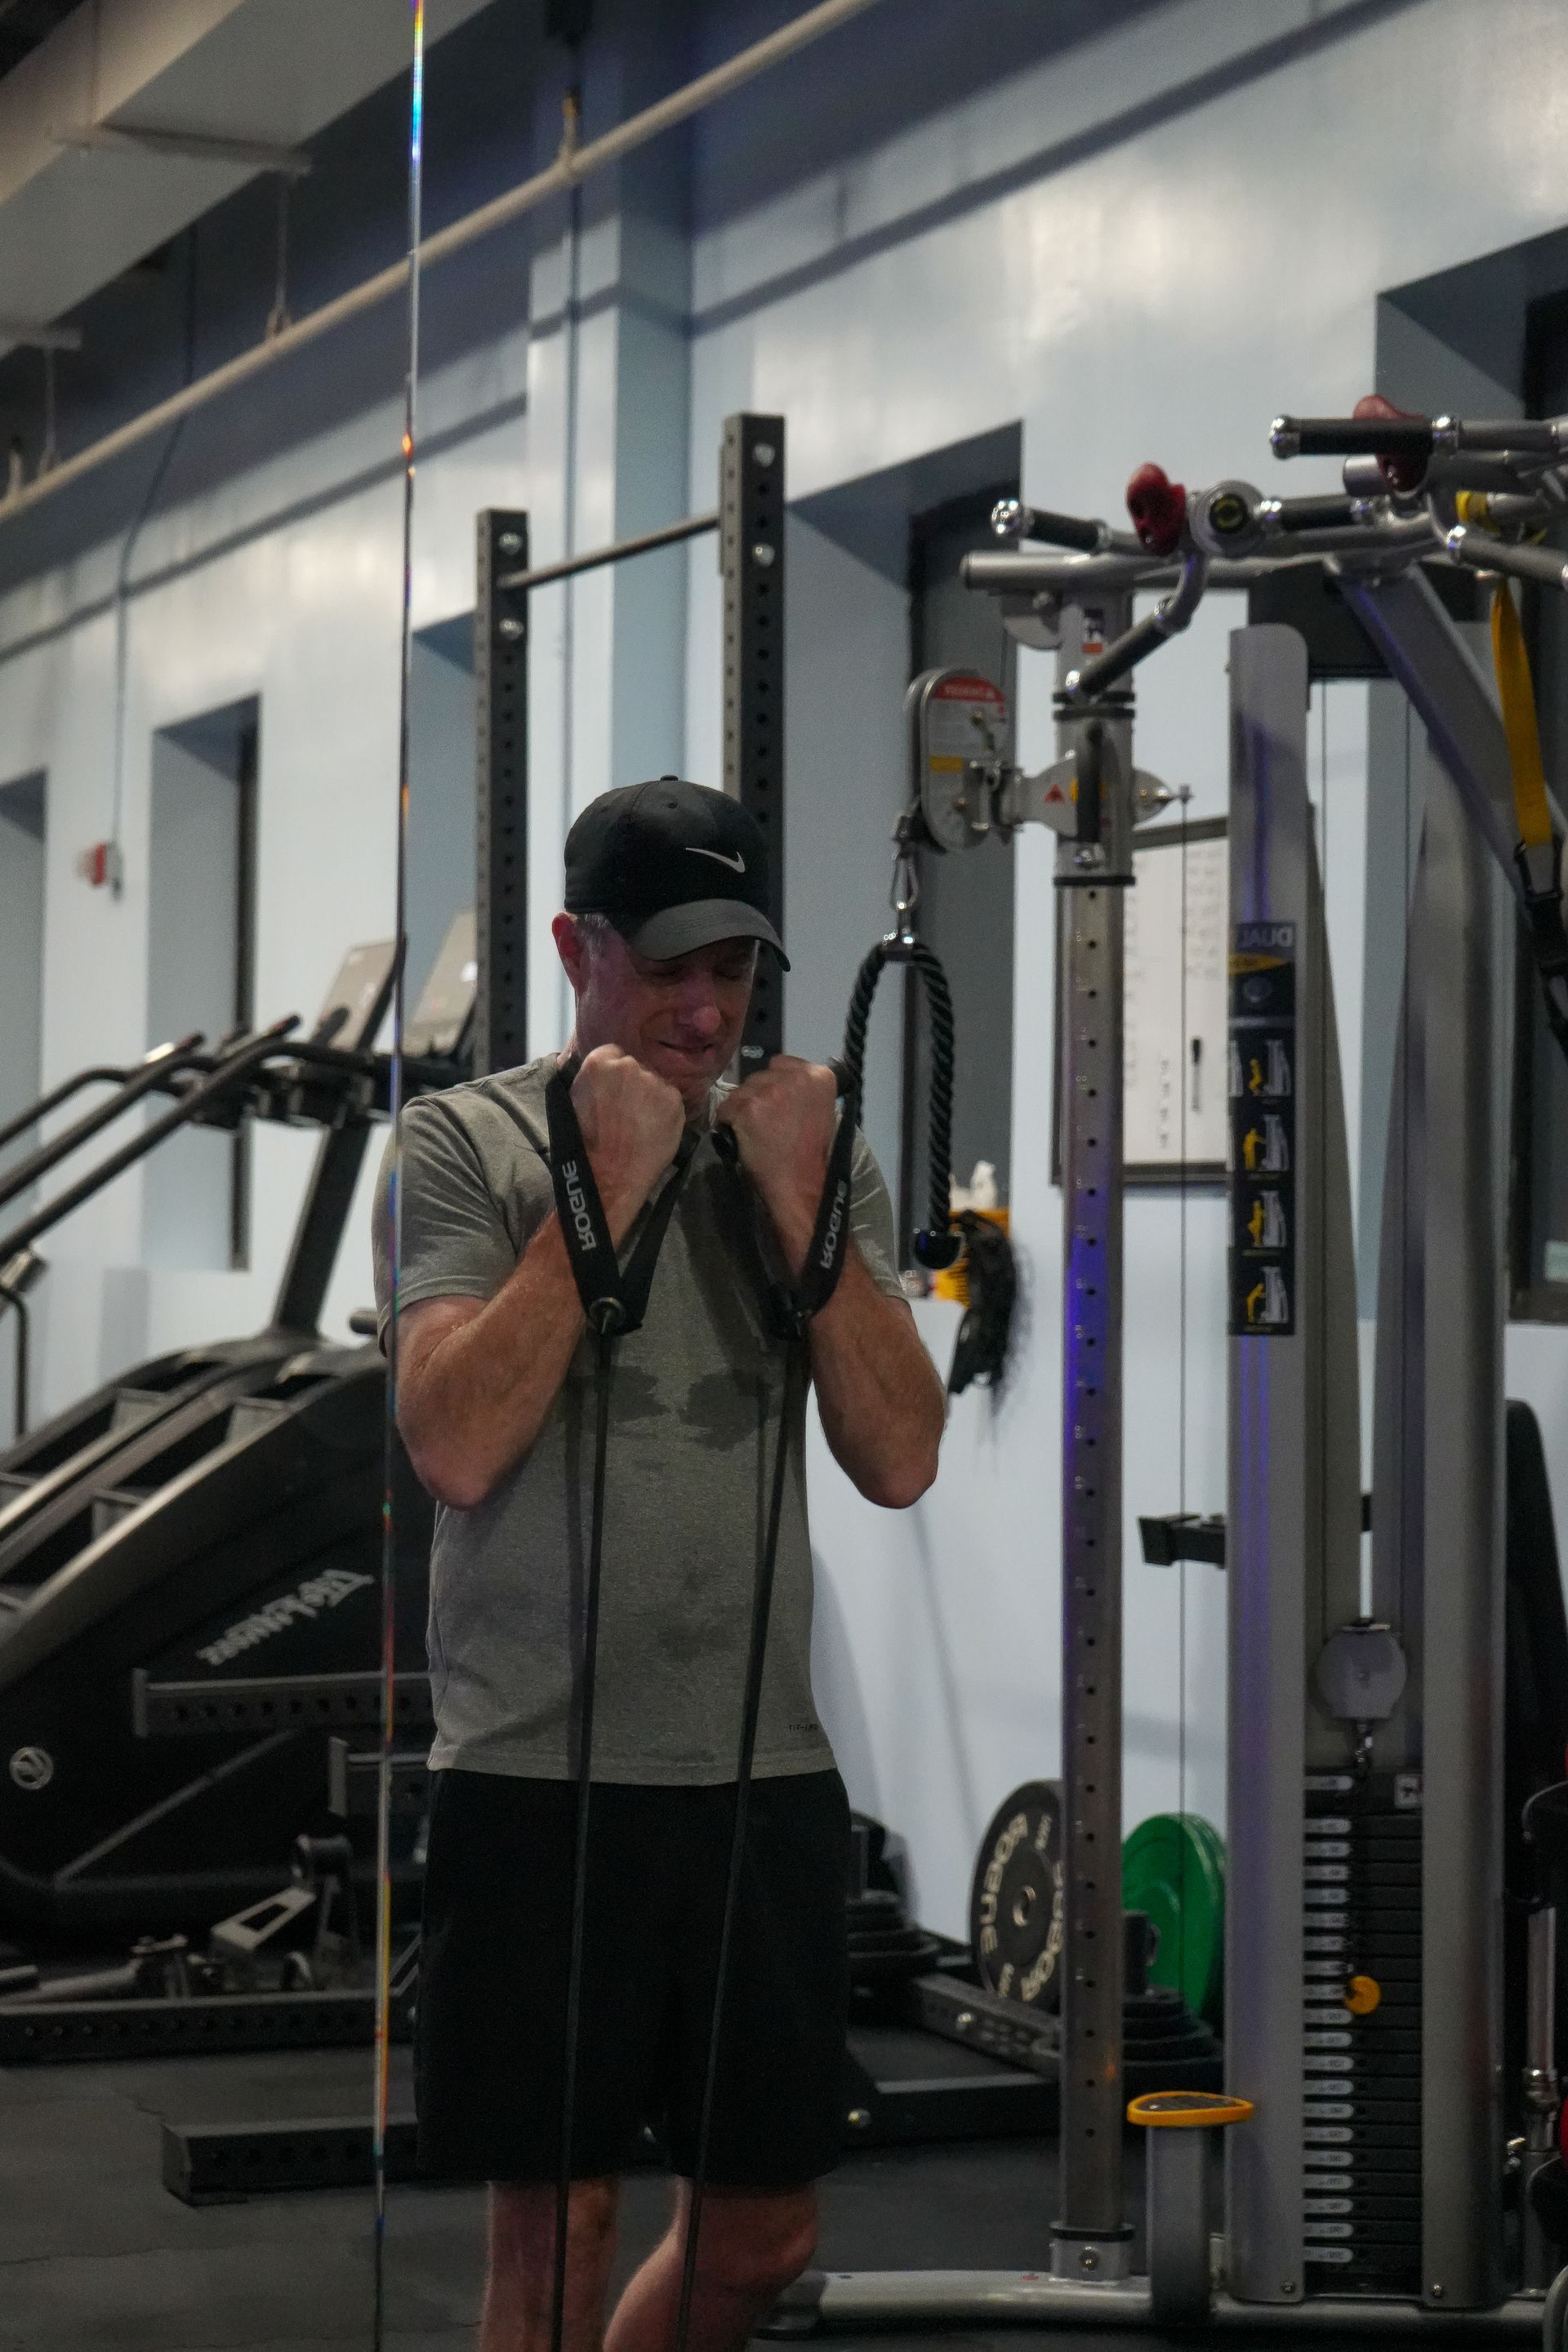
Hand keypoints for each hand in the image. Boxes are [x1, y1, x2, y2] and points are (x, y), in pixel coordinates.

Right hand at [570, 1046, 684, 1226]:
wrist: (609, 1174)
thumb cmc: (584, 1143)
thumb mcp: (575, 1101)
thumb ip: (592, 1081)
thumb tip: (602, 1076)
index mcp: (599, 1063)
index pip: (612, 1054)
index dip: (613, 1075)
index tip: (613, 1091)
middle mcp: (629, 1065)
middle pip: (635, 1067)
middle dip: (632, 1085)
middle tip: (627, 1111)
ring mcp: (654, 1082)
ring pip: (655, 1084)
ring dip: (650, 1098)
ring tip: (641, 1124)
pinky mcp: (674, 1100)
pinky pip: (670, 1099)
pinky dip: (665, 1112)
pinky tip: (653, 1130)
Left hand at [715, 1055, 837, 1273]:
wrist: (800, 1182)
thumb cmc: (810, 1152)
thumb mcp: (821, 1111)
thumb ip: (803, 1090)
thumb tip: (780, 1080)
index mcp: (819, 1075)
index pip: (781, 1063)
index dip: (775, 1084)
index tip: (778, 1106)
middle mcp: (796, 1076)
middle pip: (759, 1075)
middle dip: (758, 1096)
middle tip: (767, 1124)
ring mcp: (770, 1089)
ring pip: (740, 1091)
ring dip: (742, 1110)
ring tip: (755, 1134)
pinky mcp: (748, 1106)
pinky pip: (725, 1109)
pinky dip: (728, 1123)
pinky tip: (742, 1139)